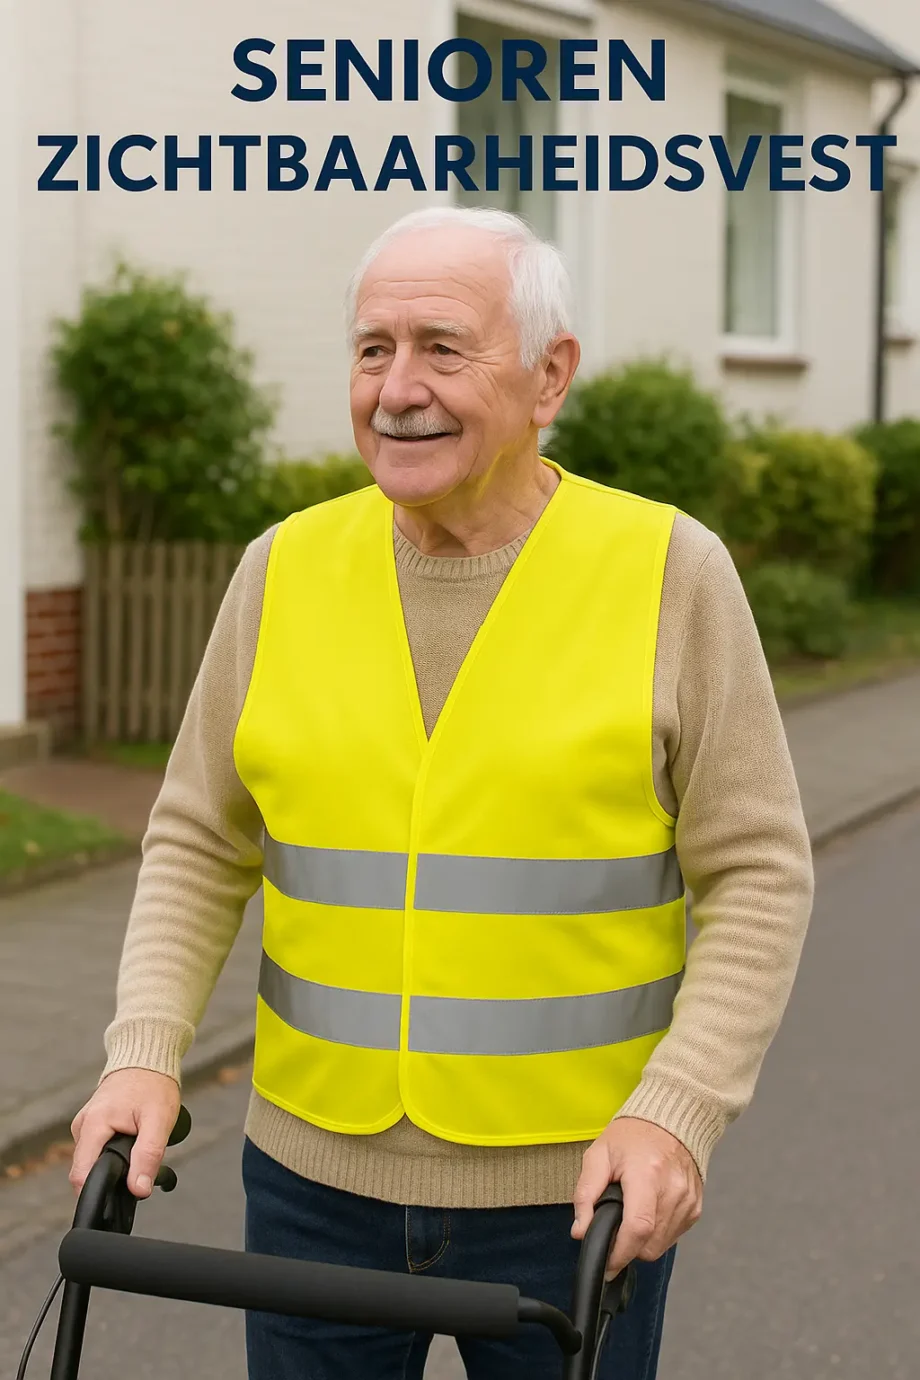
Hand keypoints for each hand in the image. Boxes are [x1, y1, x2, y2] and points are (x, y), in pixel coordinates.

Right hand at [70, 1068, 180, 1199]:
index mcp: (93, 1124)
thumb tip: (138, 1189)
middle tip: (138, 1169)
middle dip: (111, 1176)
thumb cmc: (154, 1085)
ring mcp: (85, 1124)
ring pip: (92, 1160)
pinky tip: (129, 1144)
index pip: (81, 1174)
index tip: (119, 1196)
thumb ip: (148, 1156)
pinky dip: (112, 1153)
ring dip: (113, 1164)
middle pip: (86, 1170)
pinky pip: (96, 1149)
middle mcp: (82, 1125)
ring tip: (136, 1150)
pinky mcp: (91, 1124)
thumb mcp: (159, 1121)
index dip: (99, 1191)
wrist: (147, 1059)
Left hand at [571, 1117, 702, 1278]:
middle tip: (615, 1228)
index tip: (606, 1265)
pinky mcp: (695, 1207)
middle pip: (649, 1245)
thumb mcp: (598, 1156)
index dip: (620, 1253)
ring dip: (642, 1242)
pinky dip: (657, 1233)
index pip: (637, 1228)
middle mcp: (673, 1190)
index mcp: (647, 1174)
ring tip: (632, 1213)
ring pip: (661, 1246)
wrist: (670, 1120)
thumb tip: (580, 1231)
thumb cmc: (632, 1137)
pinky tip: (648, 1211)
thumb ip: (585, 1195)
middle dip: (628, 1248)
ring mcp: (688, 1201)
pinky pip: (673, 1236)